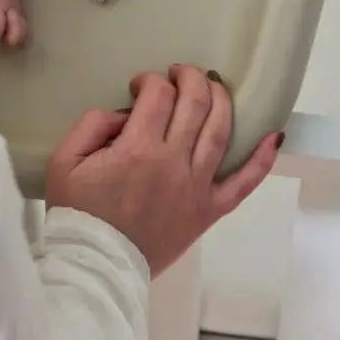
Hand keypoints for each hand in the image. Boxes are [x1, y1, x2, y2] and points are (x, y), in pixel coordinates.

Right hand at [45, 65, 280, 276]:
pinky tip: (275, 134)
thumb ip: (92, 124)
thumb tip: (123, 114)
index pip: (158, 95)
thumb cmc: (78, 213)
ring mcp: (197, 187)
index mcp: (138, 149)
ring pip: (220, 132)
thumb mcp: (65, 159)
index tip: (138, 87)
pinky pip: (243, 184)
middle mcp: (174, 163)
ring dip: (220, 100)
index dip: (150, 80)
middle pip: (195, 103)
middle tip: (178, 74)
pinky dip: (262, 159)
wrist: (97, 266)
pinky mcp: (209, 211)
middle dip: (189, 78)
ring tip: (213, 85)